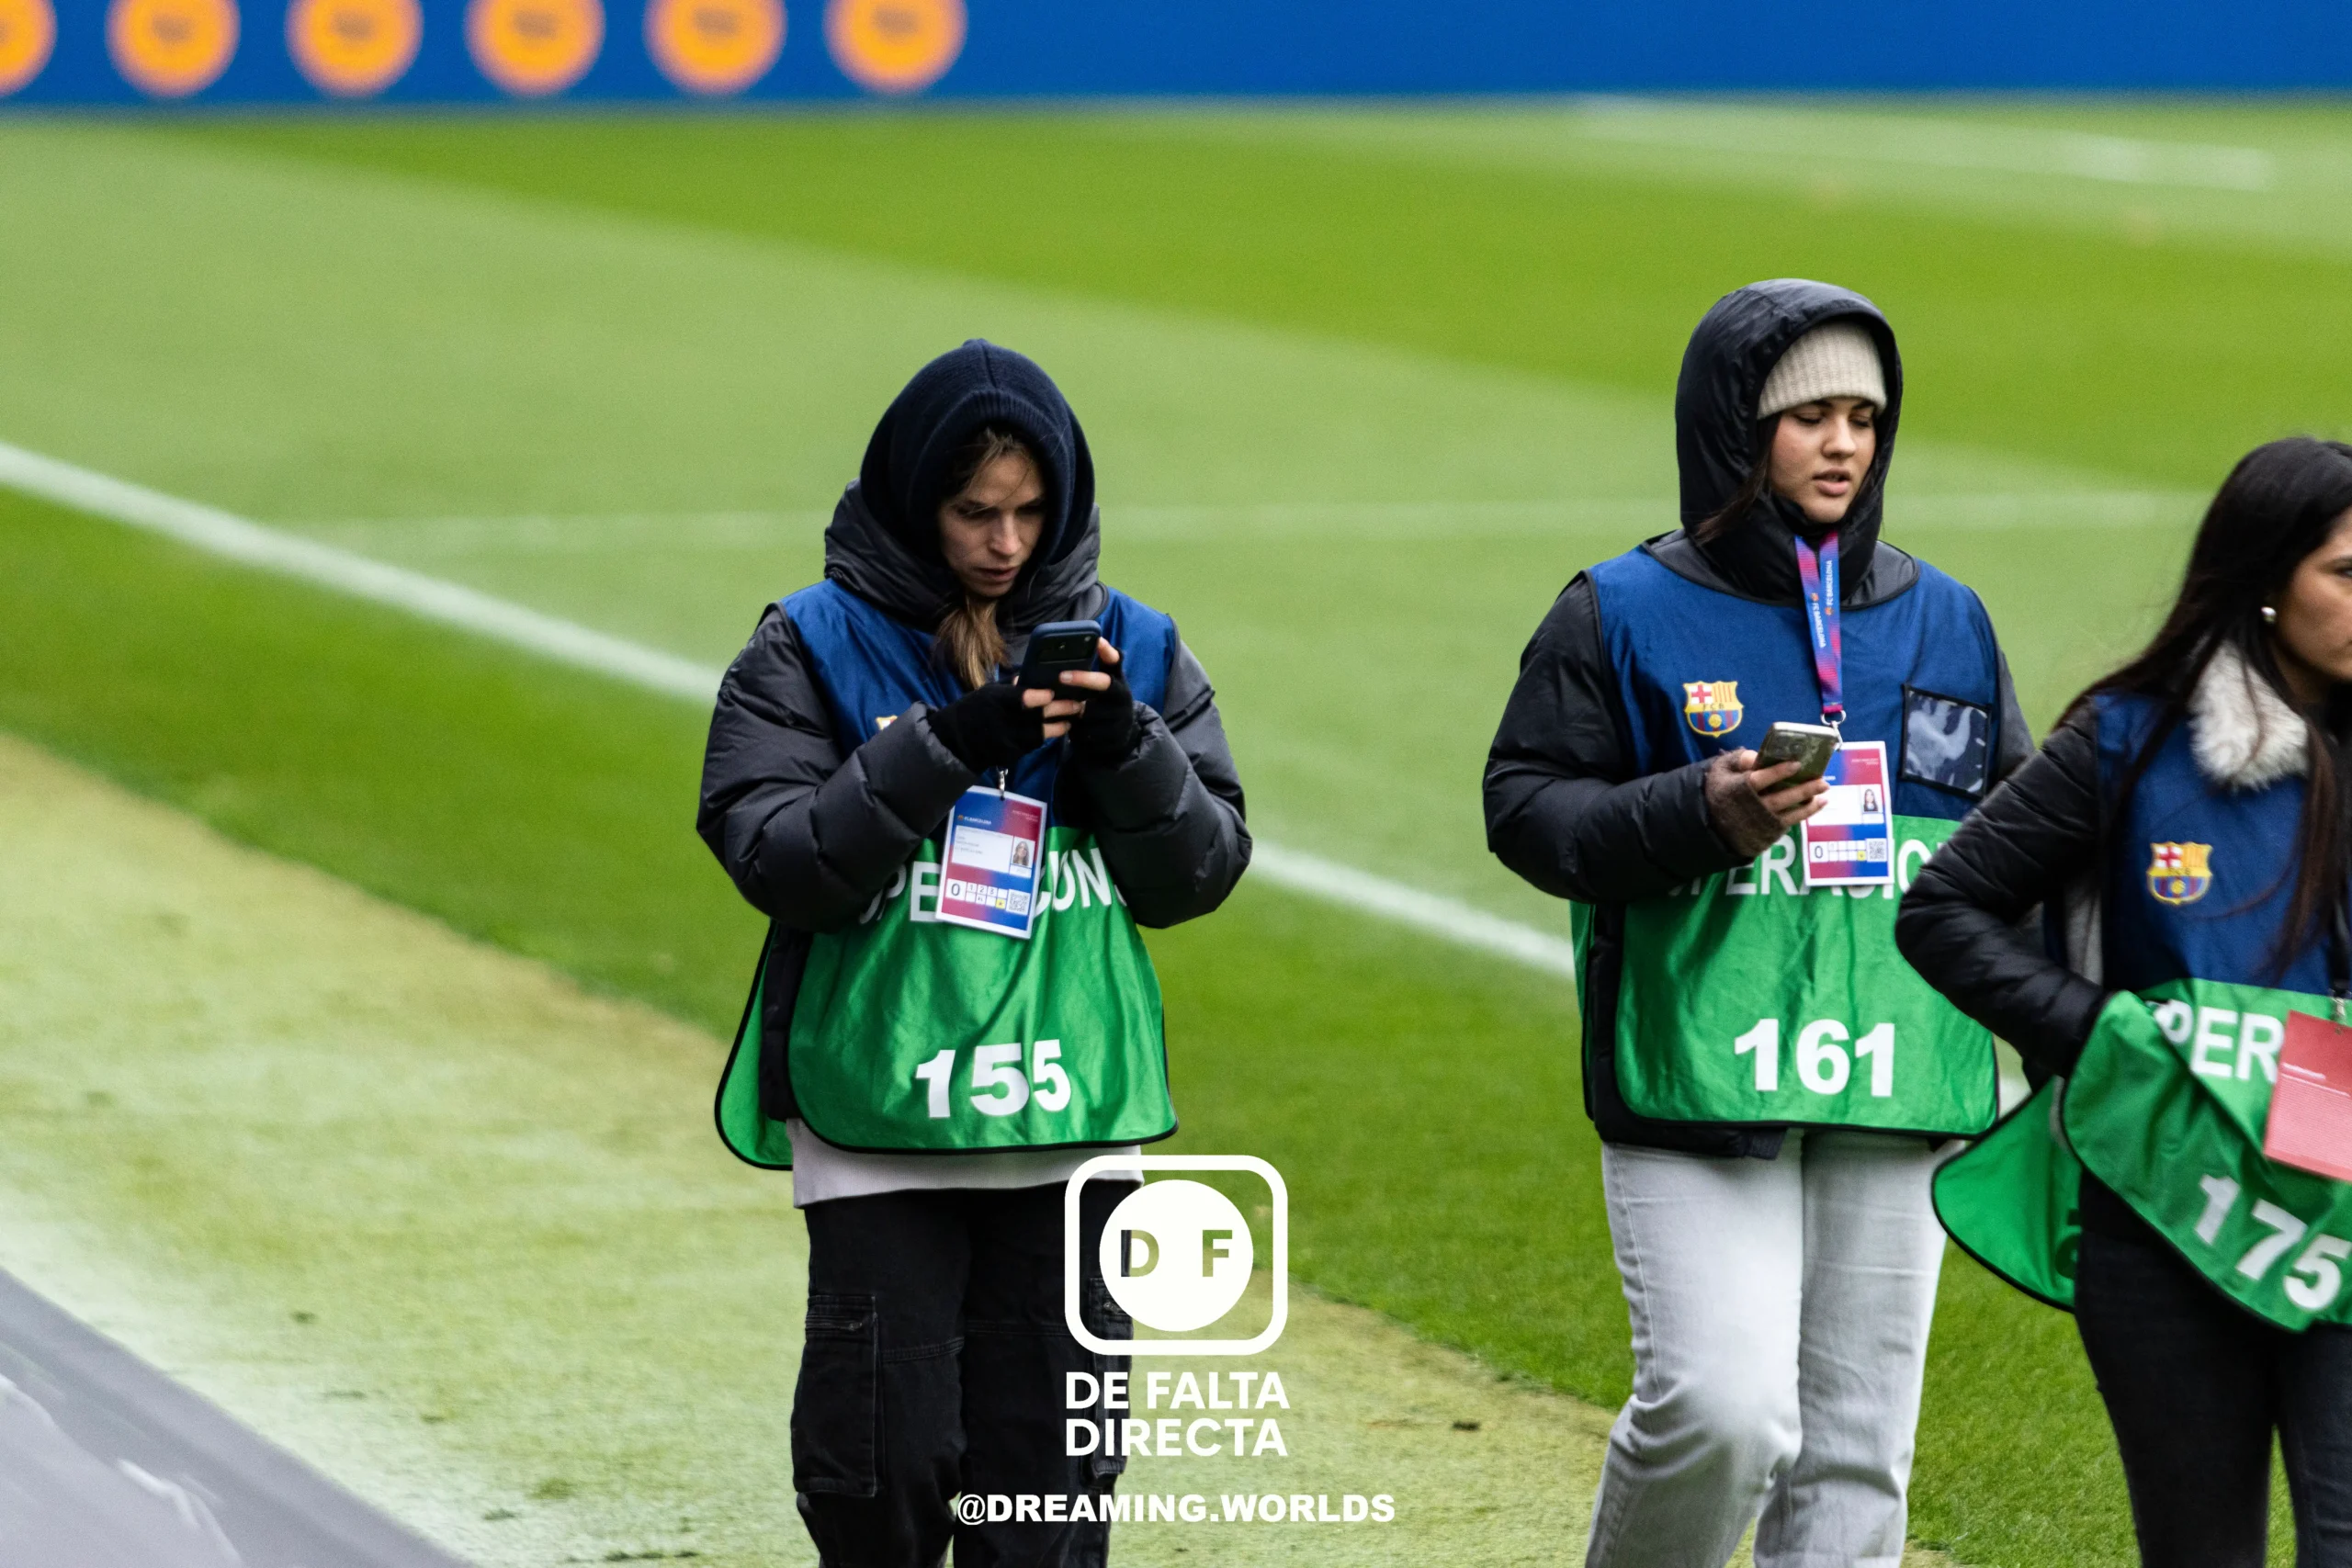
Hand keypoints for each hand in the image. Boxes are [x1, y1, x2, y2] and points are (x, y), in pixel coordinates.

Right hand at [926, 681, 1058, 772]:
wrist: (958, 742)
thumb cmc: (973, 710)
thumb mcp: (988, 692)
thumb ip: (1010, 688)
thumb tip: (1030, 677)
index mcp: (996, 701)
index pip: (1021, 699)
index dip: (1040, 697)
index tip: (1053, 692)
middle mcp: (1004, 721)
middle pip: (1038, 716)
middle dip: (1060, 710)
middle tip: (1078, 704)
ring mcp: (1009, 740)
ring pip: (1041, 734)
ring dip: (1059, 726)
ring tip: (1071, 719)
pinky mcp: (1013, 754)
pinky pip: (1034, 745)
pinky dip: (1046, 737)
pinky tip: (1057, 730)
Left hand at [1059, 640, 1138, 763]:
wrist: (1117, 736)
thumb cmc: (1102, 704)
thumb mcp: (1102, 687)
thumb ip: (1094, 670)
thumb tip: (1076, 649)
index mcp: (1118, 680)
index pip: (1116, 661)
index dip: (1107, 651)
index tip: (1096, 640)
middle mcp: (1122, 696)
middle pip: (1104, 683)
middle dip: (1083, 679)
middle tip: (1062, 676)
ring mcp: (1120, 717)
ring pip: (1091, 710)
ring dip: (1075, 710)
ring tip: (1063, 709)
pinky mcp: (1113, 736)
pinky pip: (1087, 731)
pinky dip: (1076, 729)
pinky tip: (1071, 727)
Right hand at [1704, 749, 1829, 859]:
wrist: (1711, 824)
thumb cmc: (1719, 791)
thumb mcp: (1721, 771)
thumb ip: (1738, 761)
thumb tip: (1756, 755)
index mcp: (1738, 790)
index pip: (1759, 780)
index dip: (1777, 772)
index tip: (1797, 764)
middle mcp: (1751, 808)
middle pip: (1779, 798)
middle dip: (1802, 790)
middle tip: (1822, 781)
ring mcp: (1760, 823)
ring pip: (1787, 813)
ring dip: (1808, 804)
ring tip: (1825, 794)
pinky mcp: (1766, 834)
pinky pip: (1788, 824)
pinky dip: (1804, 815)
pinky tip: (1816, 804)